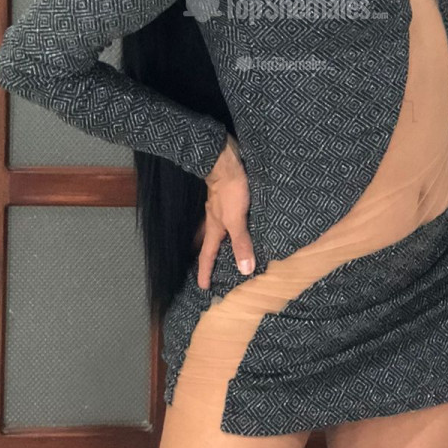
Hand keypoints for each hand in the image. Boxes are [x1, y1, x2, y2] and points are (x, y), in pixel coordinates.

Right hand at [195, 133, 254, 290]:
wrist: (226, 161)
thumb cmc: (230, 191)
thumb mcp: (236, 220)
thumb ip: (241, 243)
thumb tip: (245, 270)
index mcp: (215, 228)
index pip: (207, 255)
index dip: (205, 271)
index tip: (203, 286)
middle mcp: (214, 219)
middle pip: (208, 241)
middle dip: (208, 255)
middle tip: (208, 266)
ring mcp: (219, 206)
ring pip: (217, 228)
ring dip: (218, 239)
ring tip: (223, 246)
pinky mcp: (227, 196)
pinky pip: (226, 215)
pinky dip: (228, 222)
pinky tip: (235, 219)